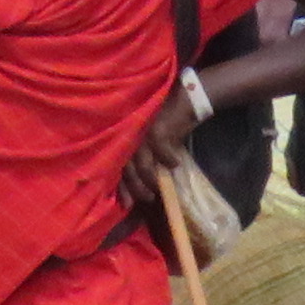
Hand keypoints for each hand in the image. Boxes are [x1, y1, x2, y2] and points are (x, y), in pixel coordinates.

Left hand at [120, 76, 202, 216]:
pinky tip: (175, 164)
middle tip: (147, 199)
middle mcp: (131, 135)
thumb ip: (148, 157)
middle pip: (127, 168)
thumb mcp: (154, 140)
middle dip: (135, 188)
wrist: (185, 99)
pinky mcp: (158, 130)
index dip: (122, 186)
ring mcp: (142, 133)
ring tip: (158, 189)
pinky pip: (162, 153)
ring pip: (143, 165)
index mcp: (128, 138)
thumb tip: (146, 184)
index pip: (119, 166)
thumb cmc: (169, 121)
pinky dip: (169, 160)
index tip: (126, 205)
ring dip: (150, 180)